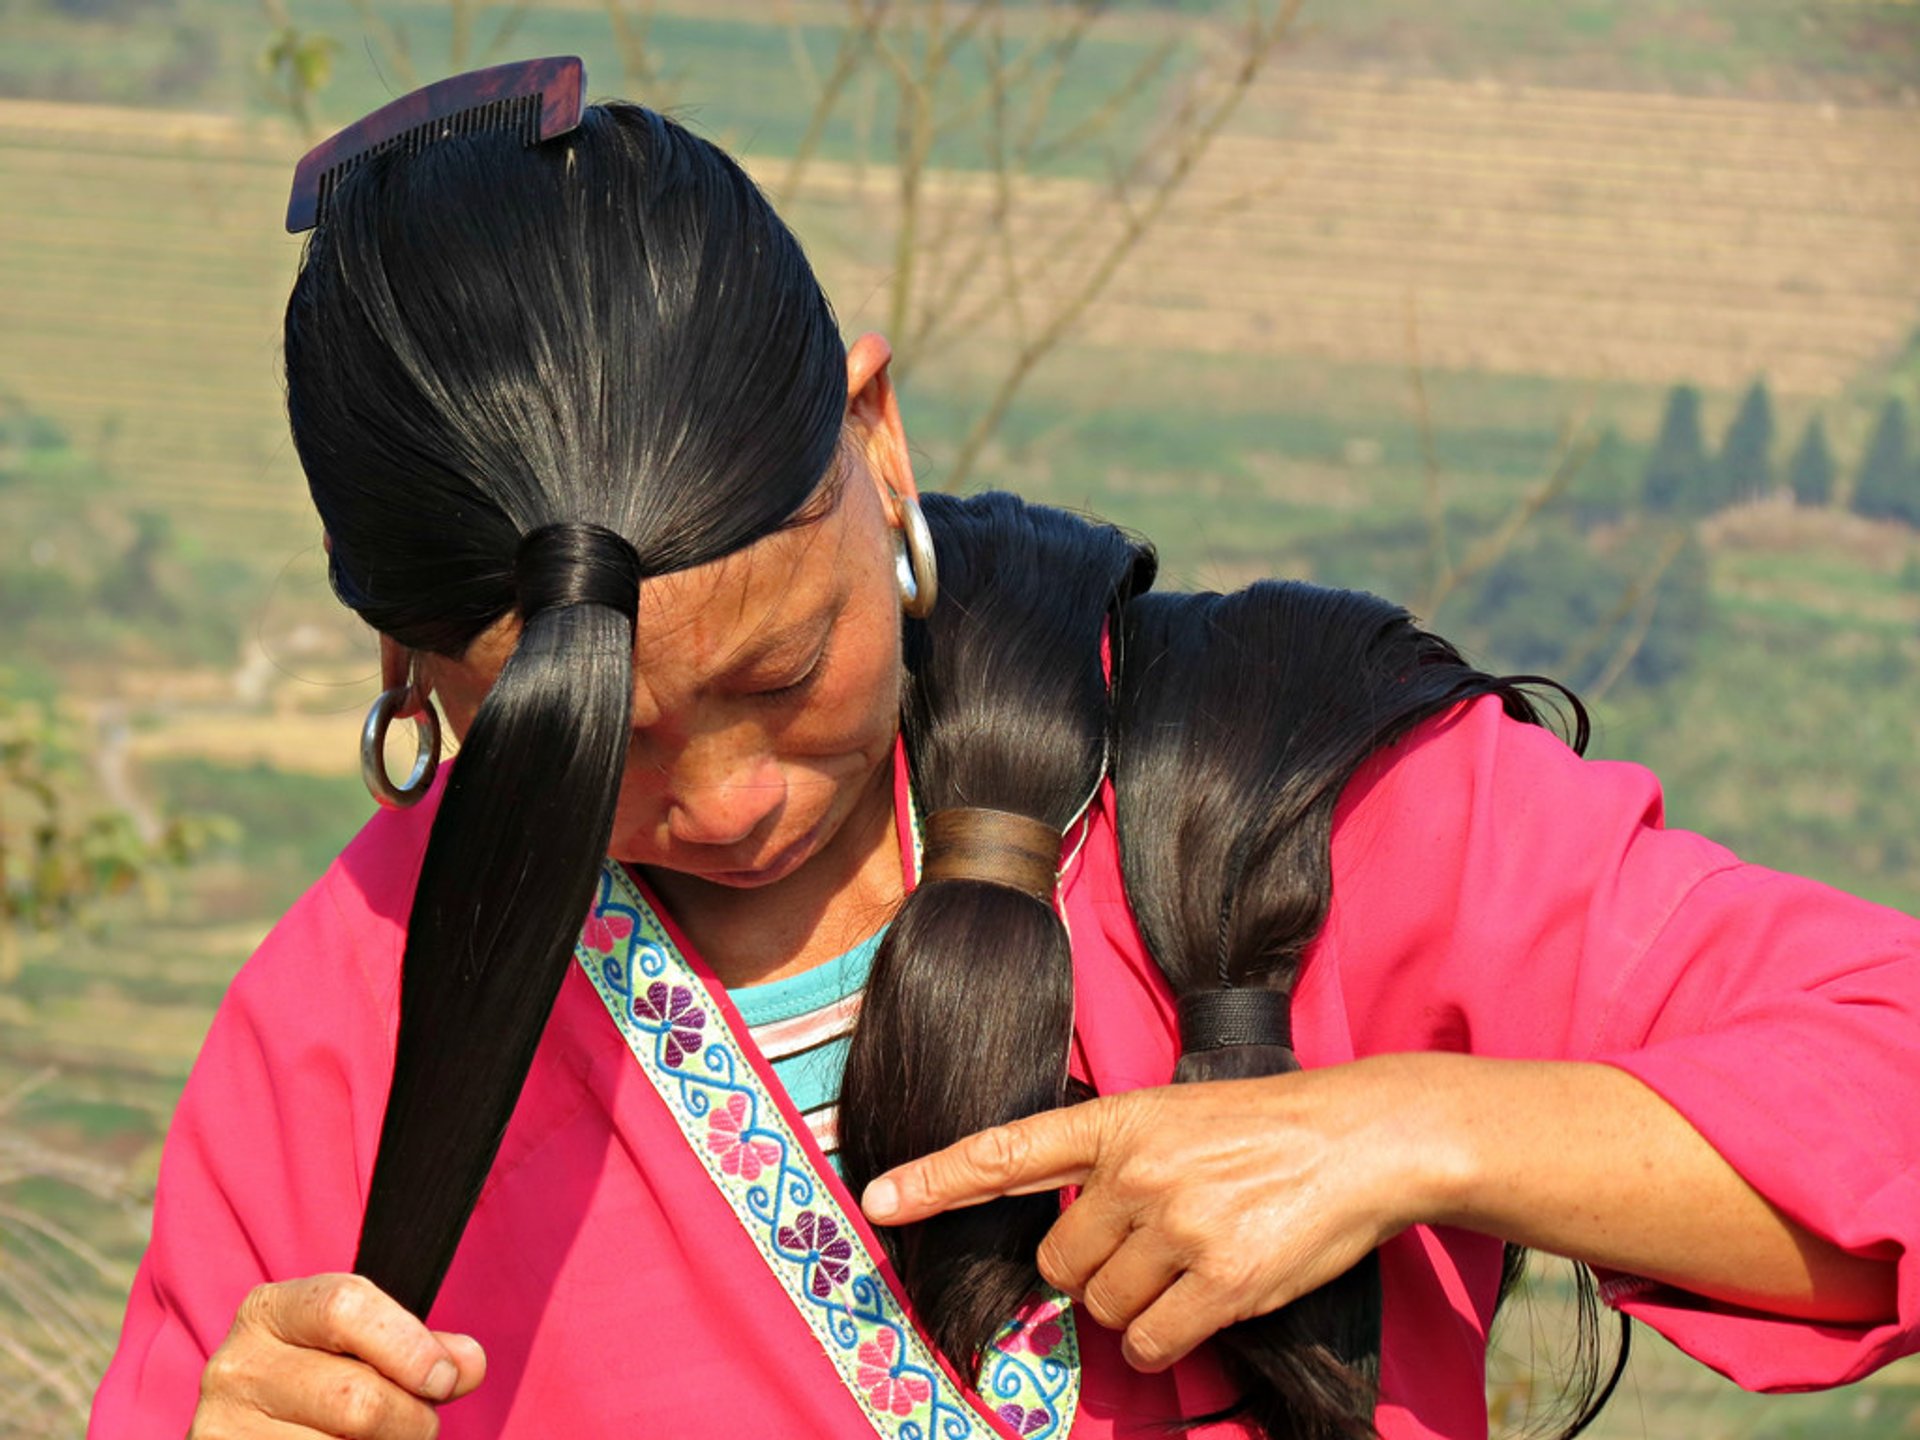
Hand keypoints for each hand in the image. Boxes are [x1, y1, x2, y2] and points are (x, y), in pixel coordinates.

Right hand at [190, 1274, 485, 1438]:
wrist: (257, 1430)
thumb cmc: (323, 1381)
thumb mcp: (363, 1348)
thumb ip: (422, 1350)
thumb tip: (468, 1364)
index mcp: (271, 1310)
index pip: (344, 1308)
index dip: (409, 1345)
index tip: (446, 1377)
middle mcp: (237, 1366)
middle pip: (355, 1399)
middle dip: (410, 1420)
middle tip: (418, 1424)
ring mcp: (224, 1428)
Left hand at [859, 1063, 1431, 1372]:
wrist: (1364, 1137)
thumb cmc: (1269, 1128)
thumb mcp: (1176, 1116)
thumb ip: (1115, 1163)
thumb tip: (1071, 1243)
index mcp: (1119, 1121)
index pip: (1007, 1152)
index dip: (935, 1178)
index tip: (877, 1199)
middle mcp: (1136, 1172)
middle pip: (1060, 1263)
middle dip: (1092, 1270)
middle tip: (1150, 1246)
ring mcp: (1178, 1225)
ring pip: (1103, 1307)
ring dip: (1135, 1305)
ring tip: (1191, 1261)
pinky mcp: (1222, 1278)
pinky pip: (1151, 1342)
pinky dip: (1164, 1340)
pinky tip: (1203, 1302)